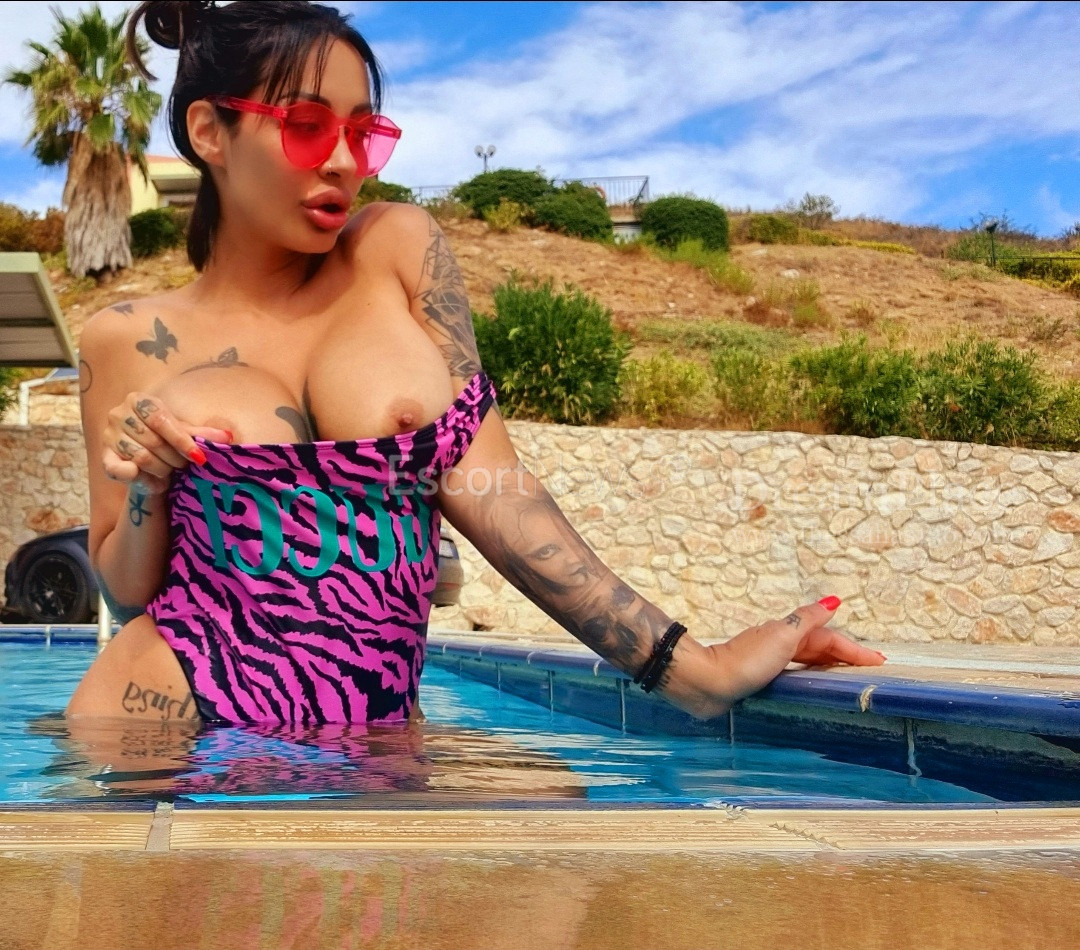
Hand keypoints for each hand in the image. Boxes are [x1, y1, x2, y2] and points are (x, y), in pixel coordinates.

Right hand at [102, 392, 230, 494]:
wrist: (145, 460)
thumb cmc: (166, 440)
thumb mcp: (184, 433)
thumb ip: (202, 433)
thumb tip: (228, 436)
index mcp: (139, 400)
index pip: (161, 420)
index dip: (182, 441)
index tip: (199, 457)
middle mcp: (119, 413)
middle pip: (152, 440)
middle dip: (173, 458)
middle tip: (183, 466)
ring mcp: (109, 434)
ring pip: (140, 457)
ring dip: (160, 469)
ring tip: (169, 472)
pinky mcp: (103, 456)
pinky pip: (118, 469)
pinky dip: (138, 478)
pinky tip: (153, 482)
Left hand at [677, 597, 884, 718]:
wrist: (709, 682)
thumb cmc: (746, 661)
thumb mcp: (782, 637)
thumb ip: (808, 620)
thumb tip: (833, 601)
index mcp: (787, 633)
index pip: (829, 639)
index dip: (853, 650)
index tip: (879, 661)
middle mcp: (779, 644)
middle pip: (820, 648)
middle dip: (845, 656)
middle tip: (871, 669)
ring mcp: (769, 662)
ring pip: (808, 661)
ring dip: (829, 665)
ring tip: (849, 676)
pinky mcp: (759, 679)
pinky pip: (795, 674)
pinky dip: (810, 676)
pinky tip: (812, 684)